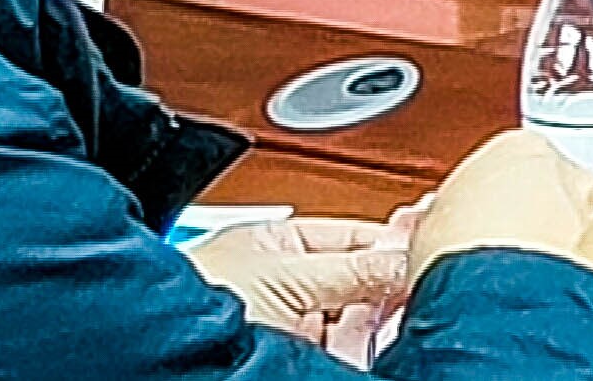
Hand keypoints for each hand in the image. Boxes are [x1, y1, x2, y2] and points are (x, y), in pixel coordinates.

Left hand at [187, 215, 409, 341]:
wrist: (162, 357)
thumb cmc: (193, 298)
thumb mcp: (291, 275)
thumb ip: (356, 267)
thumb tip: (408, 257)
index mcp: (277, 241)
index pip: (354, 234)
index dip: (393, 240)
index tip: (430, 248)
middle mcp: (282, 281)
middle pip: (356, 277)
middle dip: (389, 281)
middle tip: (426, 285)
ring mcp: (285, 323)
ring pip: (352, 317)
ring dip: (380, 316)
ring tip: (408, 316)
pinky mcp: (287, 357)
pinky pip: (341, 347)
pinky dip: (363, 346)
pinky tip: (382, 346)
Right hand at [407, 127, 592, 302]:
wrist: (502, 303)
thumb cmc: (462, 257)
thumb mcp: (429, 226)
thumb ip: (444, 216)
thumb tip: (434, 231)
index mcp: (523, 148)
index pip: (508, 167)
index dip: (488, 204)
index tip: (474, 230)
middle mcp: (573, 177)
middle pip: (552, 196)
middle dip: (532, 225)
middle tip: (499, 261)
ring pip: (584, 233)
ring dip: (563, 256)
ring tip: (522, 291)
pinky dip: (586, 288)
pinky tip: (553, 306)